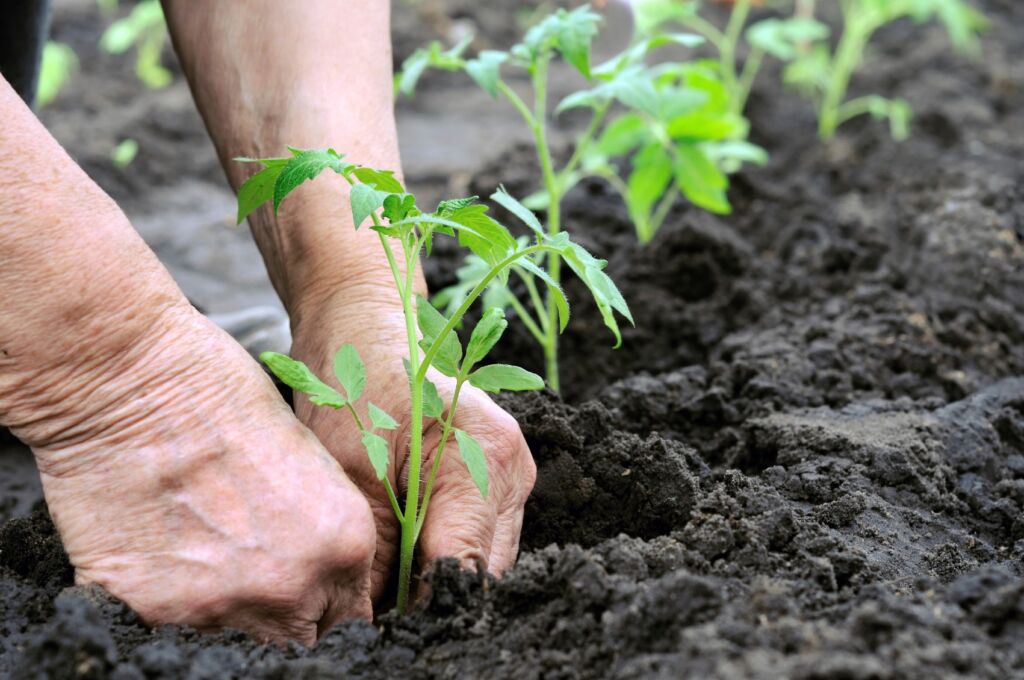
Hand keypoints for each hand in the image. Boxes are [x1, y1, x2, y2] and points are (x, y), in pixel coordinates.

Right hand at [26, 302, 376, 644]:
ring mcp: (222, 605)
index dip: (327, 606)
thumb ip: (322, 528)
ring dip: (226, 610)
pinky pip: (169, 630)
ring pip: (237, 640)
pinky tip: (159, 551)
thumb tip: (320, 573)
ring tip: (202, 554)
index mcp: (344, 543)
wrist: (131, 381)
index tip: (309, 598)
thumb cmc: (221, 394)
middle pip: (300, 639)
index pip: (351, 618)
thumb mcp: (308, 458)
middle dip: (285, 616)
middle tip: (254, 575)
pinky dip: (166, 602)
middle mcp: (293, 585)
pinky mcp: (153, 610)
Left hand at [290, 286, 536, 602]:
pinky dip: (439, 554)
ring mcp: (512, 476)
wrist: (363, 326)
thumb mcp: (351, 473)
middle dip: (430, 599)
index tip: (378, 629)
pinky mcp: (497, 480)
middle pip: (483, 573)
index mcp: (487, 459)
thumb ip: (374, 554)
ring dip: (436, 579)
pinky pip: (475, 539)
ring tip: (383, 585)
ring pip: (482, 562)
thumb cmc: (353, 382)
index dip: (421, 609)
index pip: (465, 568)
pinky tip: (401, 556)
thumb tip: (373, 623)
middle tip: (375, 612)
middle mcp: (514, 470)